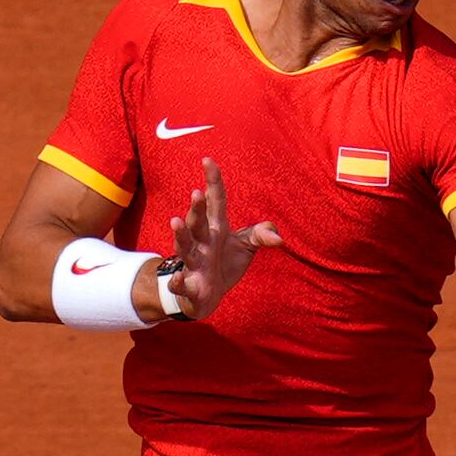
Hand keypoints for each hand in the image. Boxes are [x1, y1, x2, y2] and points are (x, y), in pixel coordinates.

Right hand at [164, 157, 280, 319]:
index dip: (212, 181)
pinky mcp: (188, 286)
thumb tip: (279, 238)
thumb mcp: (246, 246)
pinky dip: (177, 281)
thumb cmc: (225, 263)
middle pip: (197, 221)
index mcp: (215, 228)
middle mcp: (201, 242)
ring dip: (181, 235)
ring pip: (184, 246)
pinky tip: (178, 278)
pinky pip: (179, 283)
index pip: (215, 200)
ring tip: (176, 222)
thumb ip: (261, 235)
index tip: (207, 160)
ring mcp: (192, 262)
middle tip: (197, 193)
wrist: (206, 296)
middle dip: (197, 208)